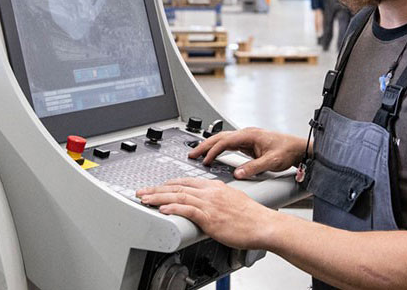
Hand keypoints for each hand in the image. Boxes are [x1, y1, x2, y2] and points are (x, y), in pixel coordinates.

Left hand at [136, 177, 273, 248]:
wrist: (264, 224)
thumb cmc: (252, 217)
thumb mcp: (233, 200)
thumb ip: (219, 199)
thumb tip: (211, 204)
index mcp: (215, 186)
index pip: (186, 182)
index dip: (169, 184)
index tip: (158, 187)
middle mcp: (210, 192)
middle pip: (177, 187)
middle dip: (157, 189)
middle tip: (142, 191)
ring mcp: (209, 204)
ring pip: (178, 196)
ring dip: (158, 197)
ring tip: (145, 199)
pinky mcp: (210, 217)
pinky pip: (187, 210)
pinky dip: (173, 208)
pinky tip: (163, 210)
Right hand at [188, 128, 305, 178]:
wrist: (299, 148)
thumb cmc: (288, 151)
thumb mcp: (271, 162)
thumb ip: (253, 168)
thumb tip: (237, 174)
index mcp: (249, 135)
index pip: (225, 141)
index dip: (213, 150)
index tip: (205, 161)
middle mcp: (246, 134)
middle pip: (219, 137)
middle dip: (204, 145)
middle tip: (192, 154)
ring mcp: (247, 137)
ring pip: (223, 139)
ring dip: (210, 146)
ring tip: (198, 154)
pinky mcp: (248, 143)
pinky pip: (229, 144)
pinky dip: (218, 149)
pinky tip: (214, 155)